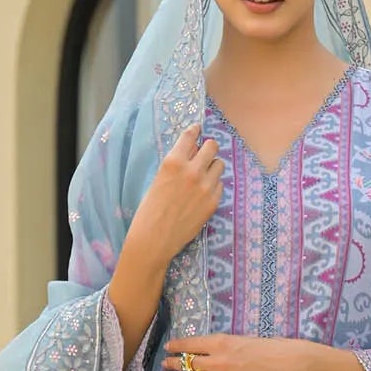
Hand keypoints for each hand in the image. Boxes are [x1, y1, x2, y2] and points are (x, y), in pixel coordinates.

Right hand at [126, 124, 223, 269]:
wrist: (154, 240)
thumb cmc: (150, 210)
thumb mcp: (159, 179)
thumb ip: (176, 164)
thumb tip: (191, 152)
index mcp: (173, 162)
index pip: (191, 135)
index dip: (195, 131)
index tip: (198, 130)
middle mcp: (192, 170)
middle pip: (211, 146)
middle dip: (208, 148)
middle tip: (203, 155)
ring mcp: (205, 187)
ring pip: (219, 165)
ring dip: (212, 167)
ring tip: (203, 176)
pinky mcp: (213, 202)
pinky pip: (220, 185)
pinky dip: (214, 186)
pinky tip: (203, 194)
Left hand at [162, 335, 307, 370]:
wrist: (291, 366)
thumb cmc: (273, 349)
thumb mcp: (244, 339)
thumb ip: (225, 345)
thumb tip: (210, 351)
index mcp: (221, 342)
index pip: (190, 344)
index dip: (177, 346)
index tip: (169, 347)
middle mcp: (217, 361)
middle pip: (187, 364)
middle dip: (173, 364)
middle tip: (165, 364)